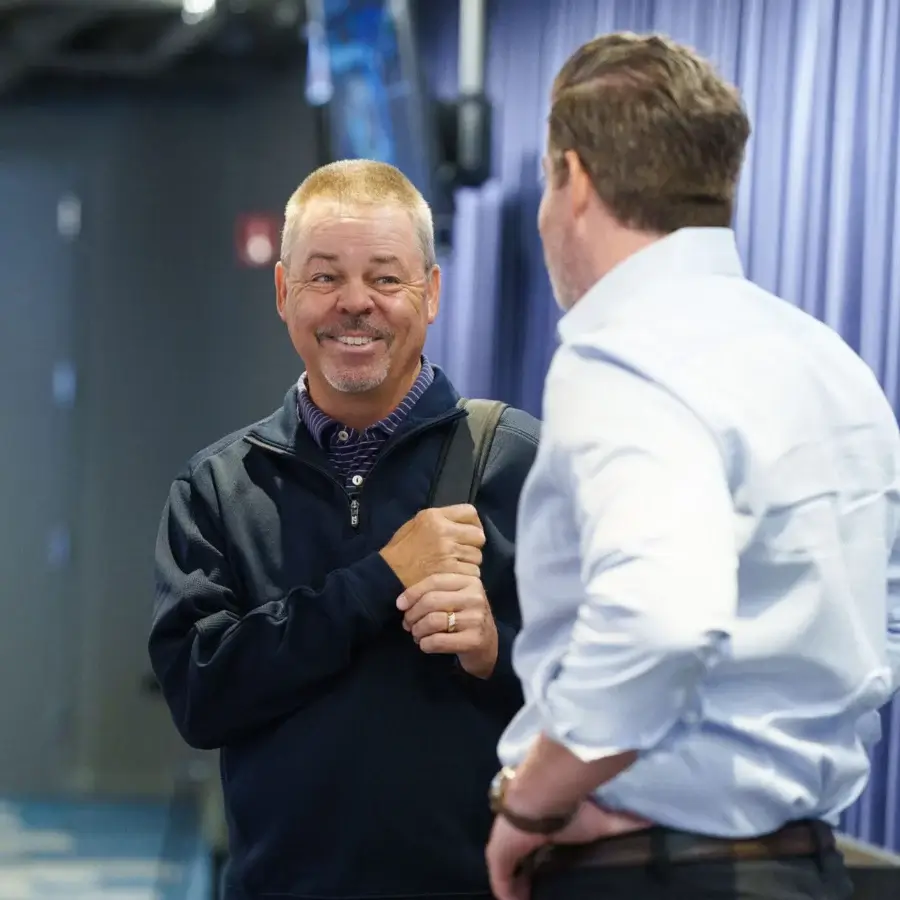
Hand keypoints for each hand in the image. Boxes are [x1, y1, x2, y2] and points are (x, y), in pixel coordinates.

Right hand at [380, 505, 484, 588]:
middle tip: (462, 552)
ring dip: (469, 562)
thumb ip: (439, 521)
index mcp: (435, 516)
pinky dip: (466, 576)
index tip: (468, 533)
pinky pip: (472, 572)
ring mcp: (449, 552)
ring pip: (477, 556)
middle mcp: (445, 531)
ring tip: (455, 566)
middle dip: (473, 544)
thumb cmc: (400, 551)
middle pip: (478, 535)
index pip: (470, 512)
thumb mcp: (415, 525)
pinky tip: (453, 577)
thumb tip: (460, 522)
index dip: (473, 524)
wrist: (387, 577)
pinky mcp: (452, 571)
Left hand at [397, 572, 498, 676]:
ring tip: (417, 635)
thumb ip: (435, 593)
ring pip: (432, 621)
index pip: (435, 581)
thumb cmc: (465, 619)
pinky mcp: (474, 640)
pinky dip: (425, 644)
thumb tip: (402, 601)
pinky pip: (438, 641)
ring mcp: (476, 619)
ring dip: (417, 630)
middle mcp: (475, 597)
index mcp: (470, 581)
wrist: (489, 647)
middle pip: (431, 601)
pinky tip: (425, 645)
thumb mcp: (456, 599)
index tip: (400, 605)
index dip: (412, 593)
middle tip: (408, 624)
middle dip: (412, 614)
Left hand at [486, 802, 649, 899]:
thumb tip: (652, 823)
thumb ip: (624, 825)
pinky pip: (501, 885)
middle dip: (534, 884)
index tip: (563, 885)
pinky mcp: (497, 858)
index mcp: (542, 835)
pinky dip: (510, 897)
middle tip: (552, 898)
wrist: (540, 798)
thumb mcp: (602, 823)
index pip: (542, 855)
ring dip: (521, 892)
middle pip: (525, 869)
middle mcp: (523, 842)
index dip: (547, 870)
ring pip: (512, 879)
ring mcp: (507, 850)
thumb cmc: (569, 809)